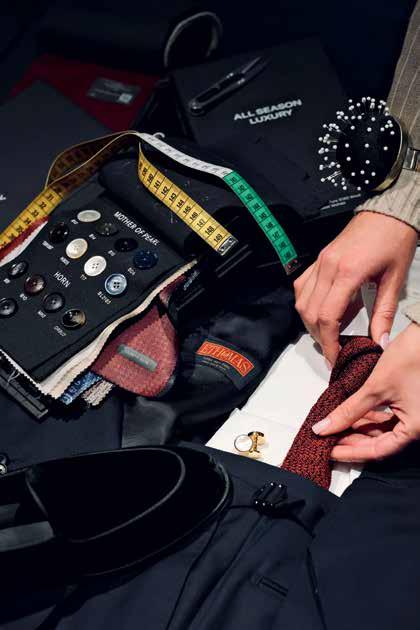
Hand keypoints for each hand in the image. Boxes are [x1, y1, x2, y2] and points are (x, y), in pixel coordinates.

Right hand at [294, 211, 416, 365]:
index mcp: (348, 273)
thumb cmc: (396, 240)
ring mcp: (320, 262)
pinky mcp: (318, 259)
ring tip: (329, 334)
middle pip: (310, 313)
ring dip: (311, 323)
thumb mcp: (395, 279)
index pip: (328, 317)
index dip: (329, 343)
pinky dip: (308, 305)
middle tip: (335, 351)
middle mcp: (327, 267)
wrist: (388, 211)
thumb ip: (384, 313)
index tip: (337, 358)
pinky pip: (302, 287)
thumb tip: (379, 343)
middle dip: (320, 337)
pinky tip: (322, 312)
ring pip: (302, 302)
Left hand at [312, 323, 419, 461]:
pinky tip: (352, 414)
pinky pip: (389, 417)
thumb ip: (349, 411)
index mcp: (415, 428)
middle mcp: (418, 426)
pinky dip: (370, 417)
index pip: (377, 450)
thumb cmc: (412, 356)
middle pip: (381, 442)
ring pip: (384, 430)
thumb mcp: (376, 387)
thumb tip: (324, 428)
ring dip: (360, 428)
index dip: (351, 452)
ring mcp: (416, 415)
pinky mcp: (412, 403)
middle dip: (353, 441)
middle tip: (328, 439)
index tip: (329, 452)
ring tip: (336, 425)